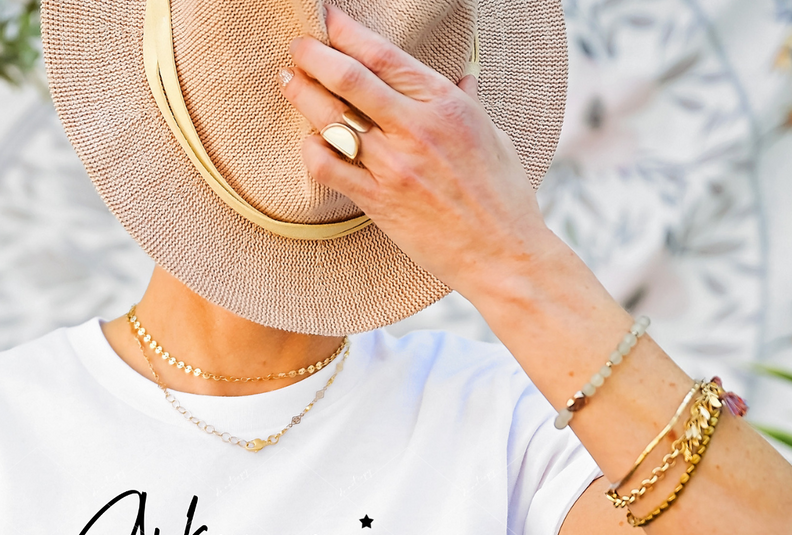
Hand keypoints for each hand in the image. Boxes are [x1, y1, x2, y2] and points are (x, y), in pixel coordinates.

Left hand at [282, 8, 557, 302]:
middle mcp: (417, 129)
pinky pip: (328, 167)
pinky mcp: (378, 201)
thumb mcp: (493, 136)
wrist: (502, 255)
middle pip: (350, 79)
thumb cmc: (503, 197)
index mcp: (447, 105)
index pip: (385, 56)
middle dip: (315, 55)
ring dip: (303, 95)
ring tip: (289, 80)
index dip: (348, 32)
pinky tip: (309, 142)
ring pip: (332, 119)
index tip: (328, 19)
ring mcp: (394, 166)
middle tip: (297, 45)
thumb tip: (462, 78)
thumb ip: (469, 103)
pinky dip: (311, 149)